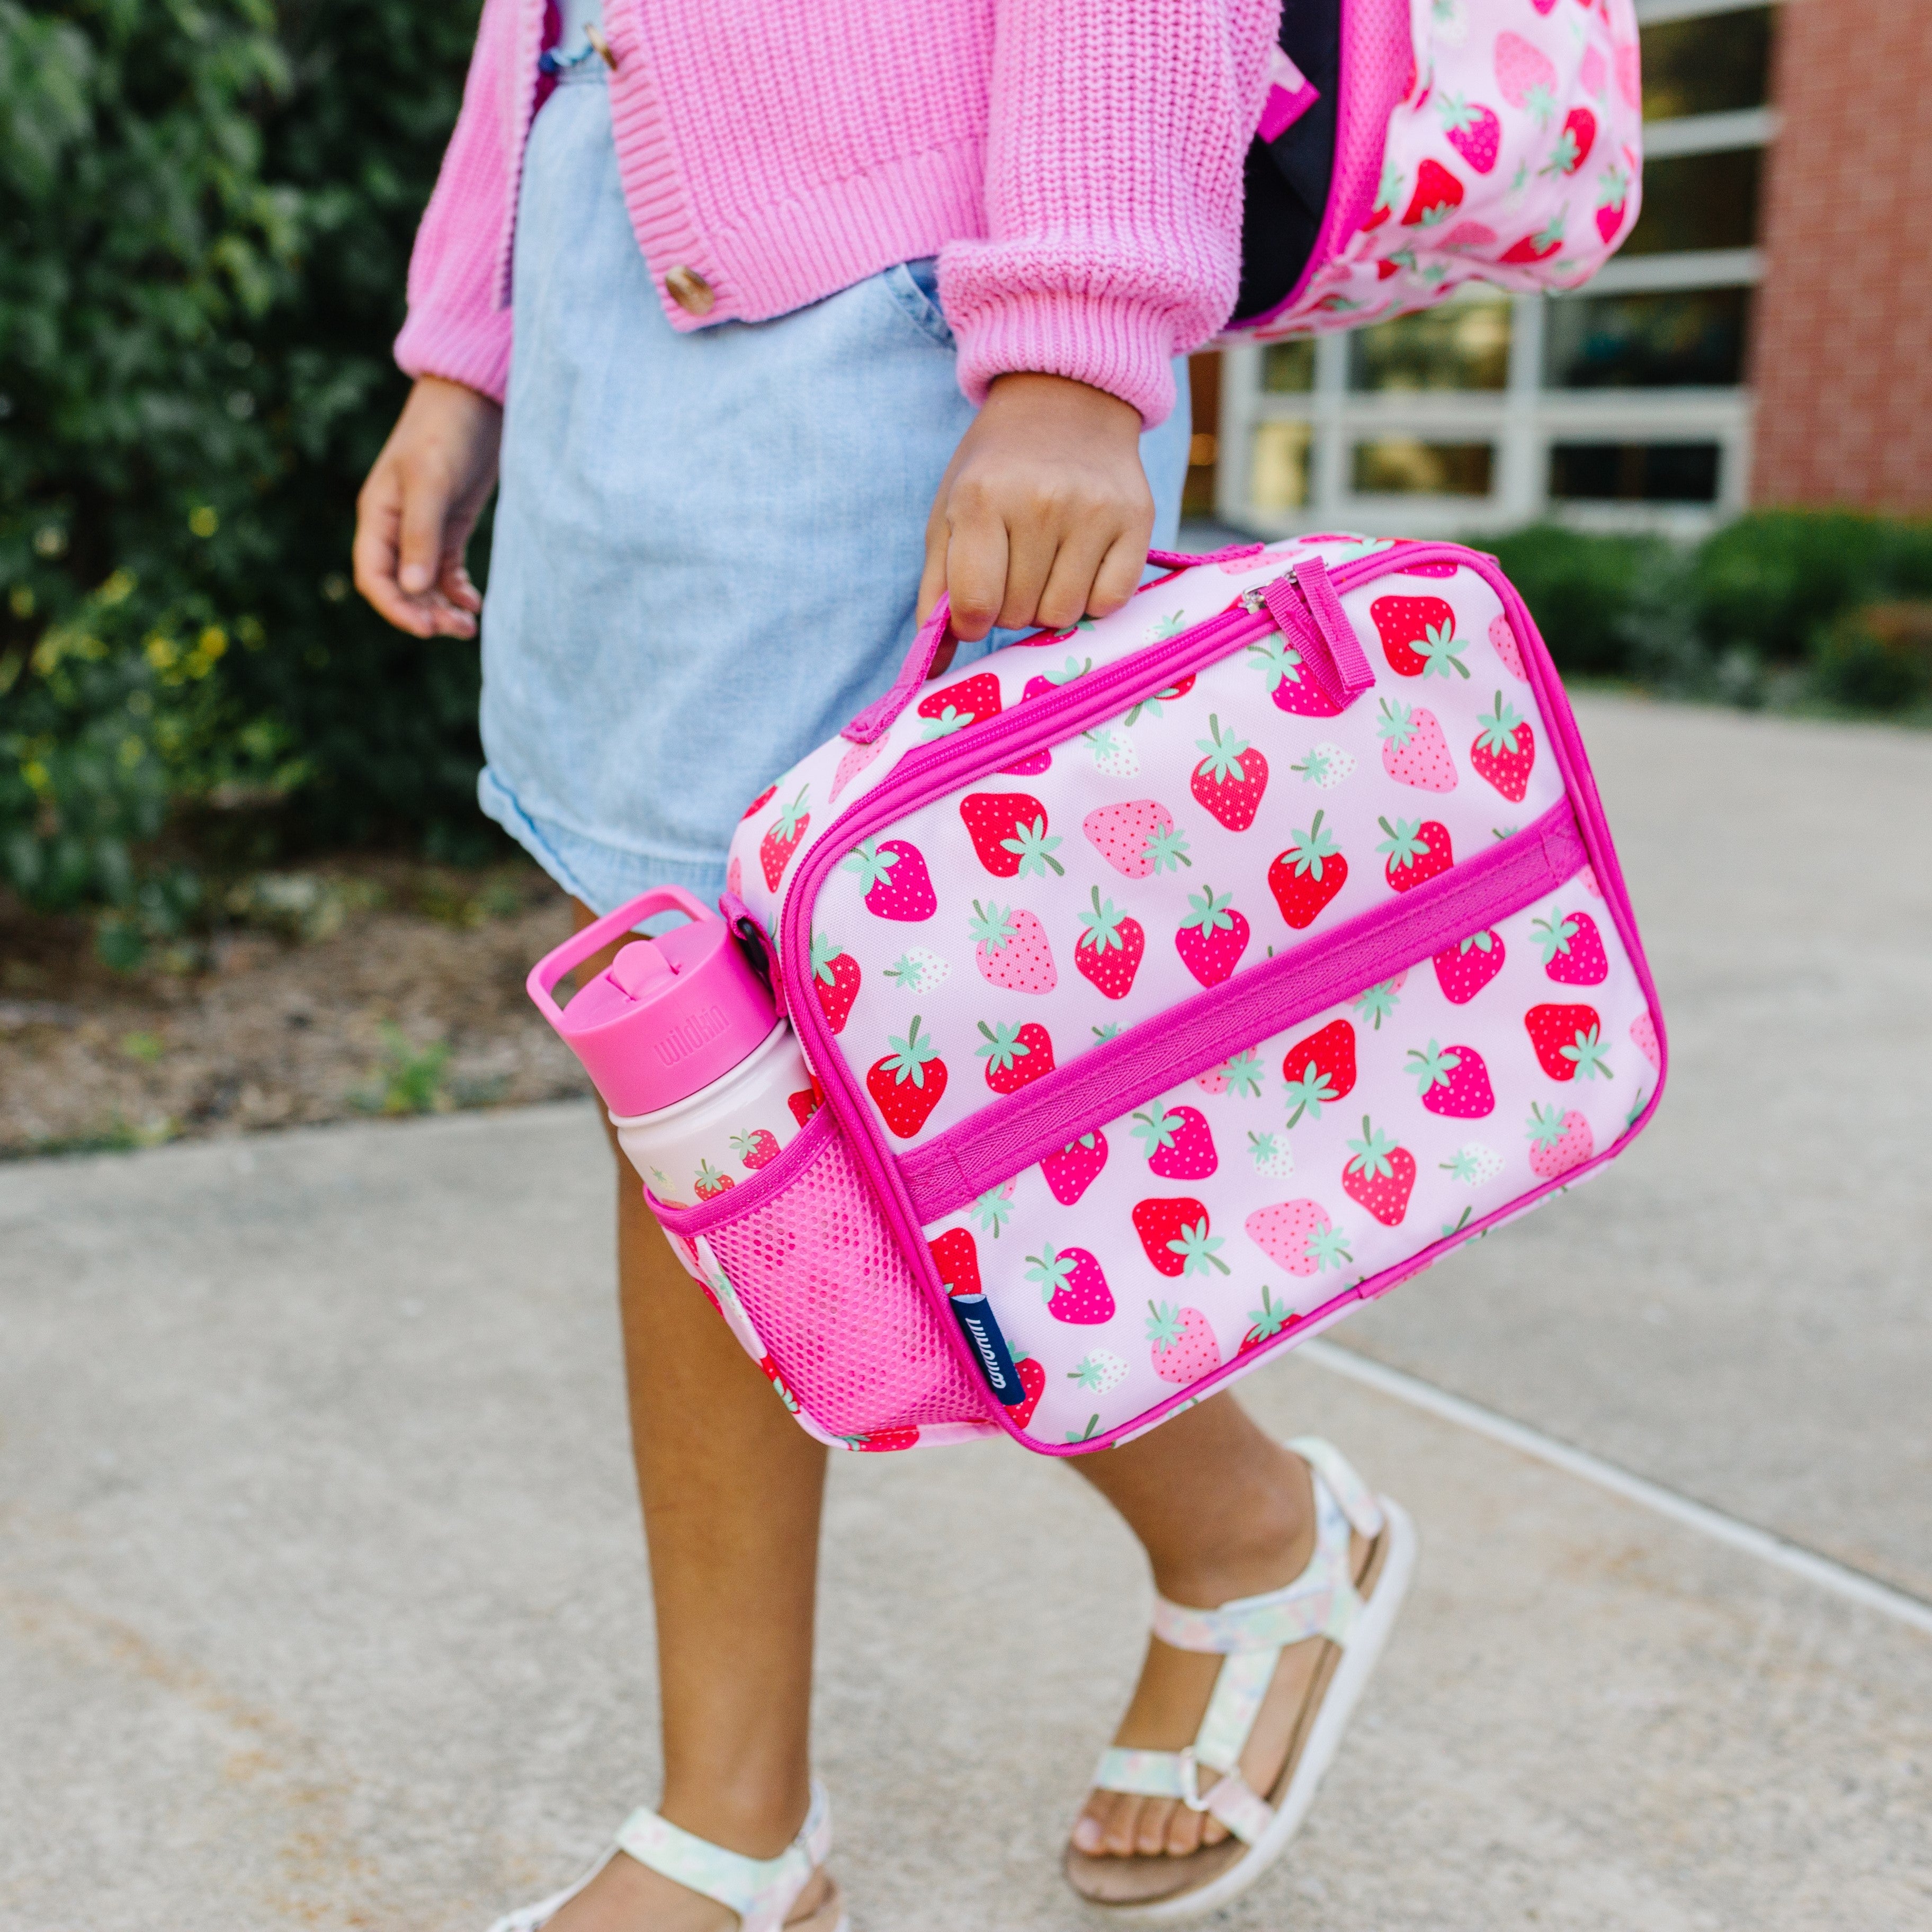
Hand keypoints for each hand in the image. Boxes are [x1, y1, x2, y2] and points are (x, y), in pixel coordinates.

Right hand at [353, 376, 502, 638]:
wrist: (476, 398)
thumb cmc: (446, 432)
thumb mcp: (431, 482)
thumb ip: (421, 535)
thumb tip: (411, 589)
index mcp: (379, 516)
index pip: (374, 577)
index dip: (395, 609)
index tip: (426, 629)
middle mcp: (396, 526)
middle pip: (400, 587)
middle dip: (423, 613)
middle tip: (456, 631)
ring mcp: (424, 526)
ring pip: (425, 583)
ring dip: (442, 607)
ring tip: (469, 626)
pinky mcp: (451, 524)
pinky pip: (447, 569)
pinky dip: (458, 590)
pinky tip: (474, 603)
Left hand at [920, 371, 1154, 643]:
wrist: (1064, 403)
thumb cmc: (997, 470)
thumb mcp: (949, 516)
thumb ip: (937, 592)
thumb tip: (933, 671)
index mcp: (982, 498)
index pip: (975, 604)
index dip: (971, 620)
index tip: (976, 604)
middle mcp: (1040, 501)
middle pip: (1020, 615)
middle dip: (1011, 606)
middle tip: (1016, 565)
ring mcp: (1093, 510)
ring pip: (1064, 615)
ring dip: (1050, 605)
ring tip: (1048, 562)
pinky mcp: (1137, 519)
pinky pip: (1110, 602)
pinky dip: (1093, 597)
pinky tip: (1083, 563)